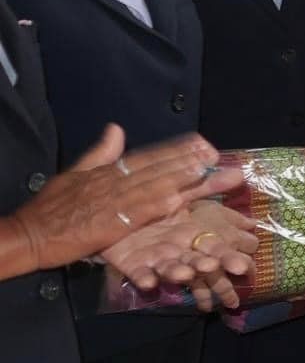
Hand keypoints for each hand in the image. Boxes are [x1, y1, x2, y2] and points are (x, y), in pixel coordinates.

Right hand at [8, 127, 241, 271]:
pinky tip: (176, 201)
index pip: (148, 157)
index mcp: (107, 172)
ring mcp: (111, 204)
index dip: (177, 150)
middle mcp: (113, 184)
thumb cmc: (52, 208)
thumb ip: (100, 152)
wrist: (30, 234)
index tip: (202, 144)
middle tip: (216, 154)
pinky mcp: (107, 226)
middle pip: (157, 169)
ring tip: (206, 170)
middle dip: (187, 161)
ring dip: (179, 179)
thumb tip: (116, 128)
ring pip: (152, 188)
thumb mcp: (75, 173)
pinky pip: (135, 215)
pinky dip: (155, 207)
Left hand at [101, 199, 258, 310]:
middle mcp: (181, 249)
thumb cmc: (157, 203)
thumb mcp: (183, 192)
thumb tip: (239, 174)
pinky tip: (148, 282)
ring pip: (171, 267)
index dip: (231, 257)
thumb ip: (207, 186)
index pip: (219, 248)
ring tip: (185, 274)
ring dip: (179, 272)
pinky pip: (139, 273)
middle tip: (223, 268)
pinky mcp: (132, 264)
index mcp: (196, 234)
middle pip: (199, 262)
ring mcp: (156, 257)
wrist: (116, 209)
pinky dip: (145, 278)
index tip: (244, 265)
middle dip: (210, 265)